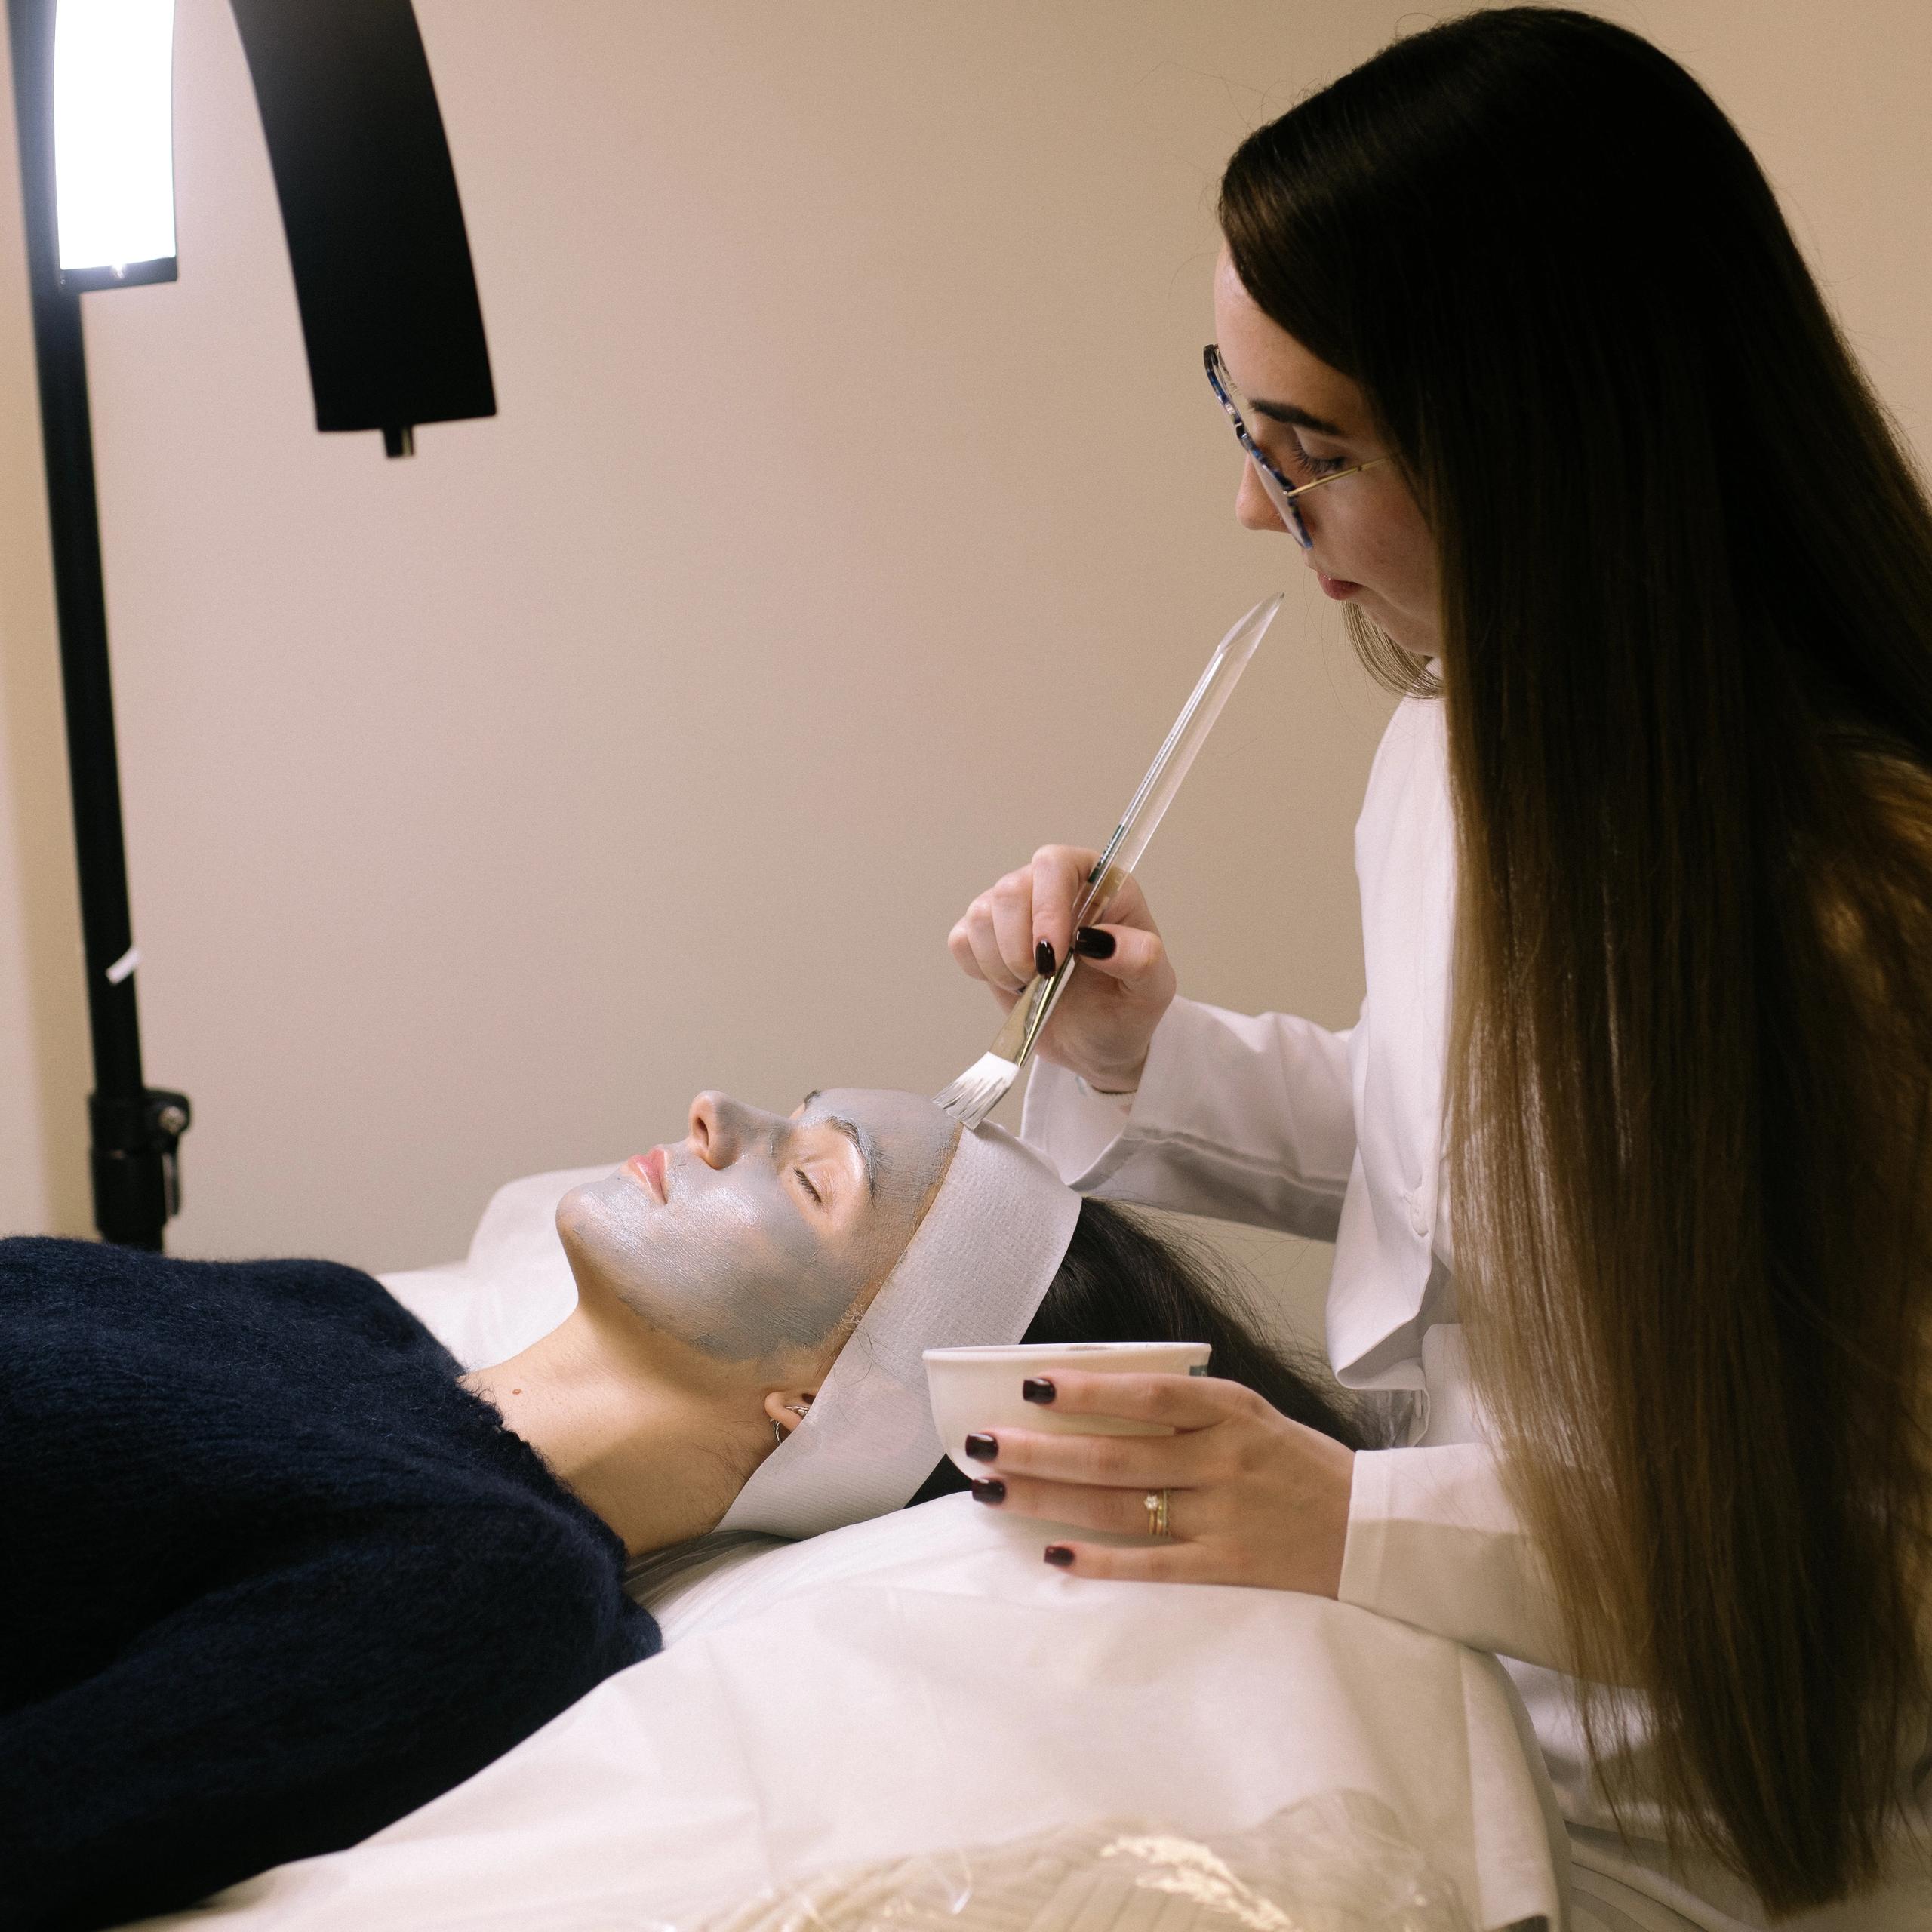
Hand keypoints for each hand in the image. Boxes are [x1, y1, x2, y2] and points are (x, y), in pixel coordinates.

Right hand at [947, 844, 1176, 1092]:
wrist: (1097, 1044)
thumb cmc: (1127, 1008)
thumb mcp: (1152, 990)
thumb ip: (1141, 958)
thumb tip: (1099, 940)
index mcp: (1097, 884)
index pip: (1055, 864)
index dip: (1046, 906)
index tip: (1054, 956)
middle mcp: (1052, 888)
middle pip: (1010, 888)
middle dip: (1019, 945)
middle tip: (1045, 979)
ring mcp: (1016, 911)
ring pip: (981, 913)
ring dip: (1001, 961)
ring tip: (1032, 985)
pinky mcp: (987, 939)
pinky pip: (962, 939)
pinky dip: (980, 967)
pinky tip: (1011, 984)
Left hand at [961, 1371, 1354, 1592]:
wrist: (1370, 1529)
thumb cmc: (1294, 1464)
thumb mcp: (1249, 1415)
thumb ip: (1183, 1407)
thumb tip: (1091, 1399)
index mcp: (1229, 1410)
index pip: (1146, 1393)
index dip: (1085, 1390)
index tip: (1028, 1385)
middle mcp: (1223, 1460)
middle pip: (1114, 1453)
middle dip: (1039, 1449)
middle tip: (981, 1444)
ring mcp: (1224, 1516)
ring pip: (1119, 1506)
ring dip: (1049, 1498)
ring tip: (993, 1489)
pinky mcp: (1227, 1566)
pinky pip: (1152, 1565)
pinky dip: (1101, 1560)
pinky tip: (1055, 1554)